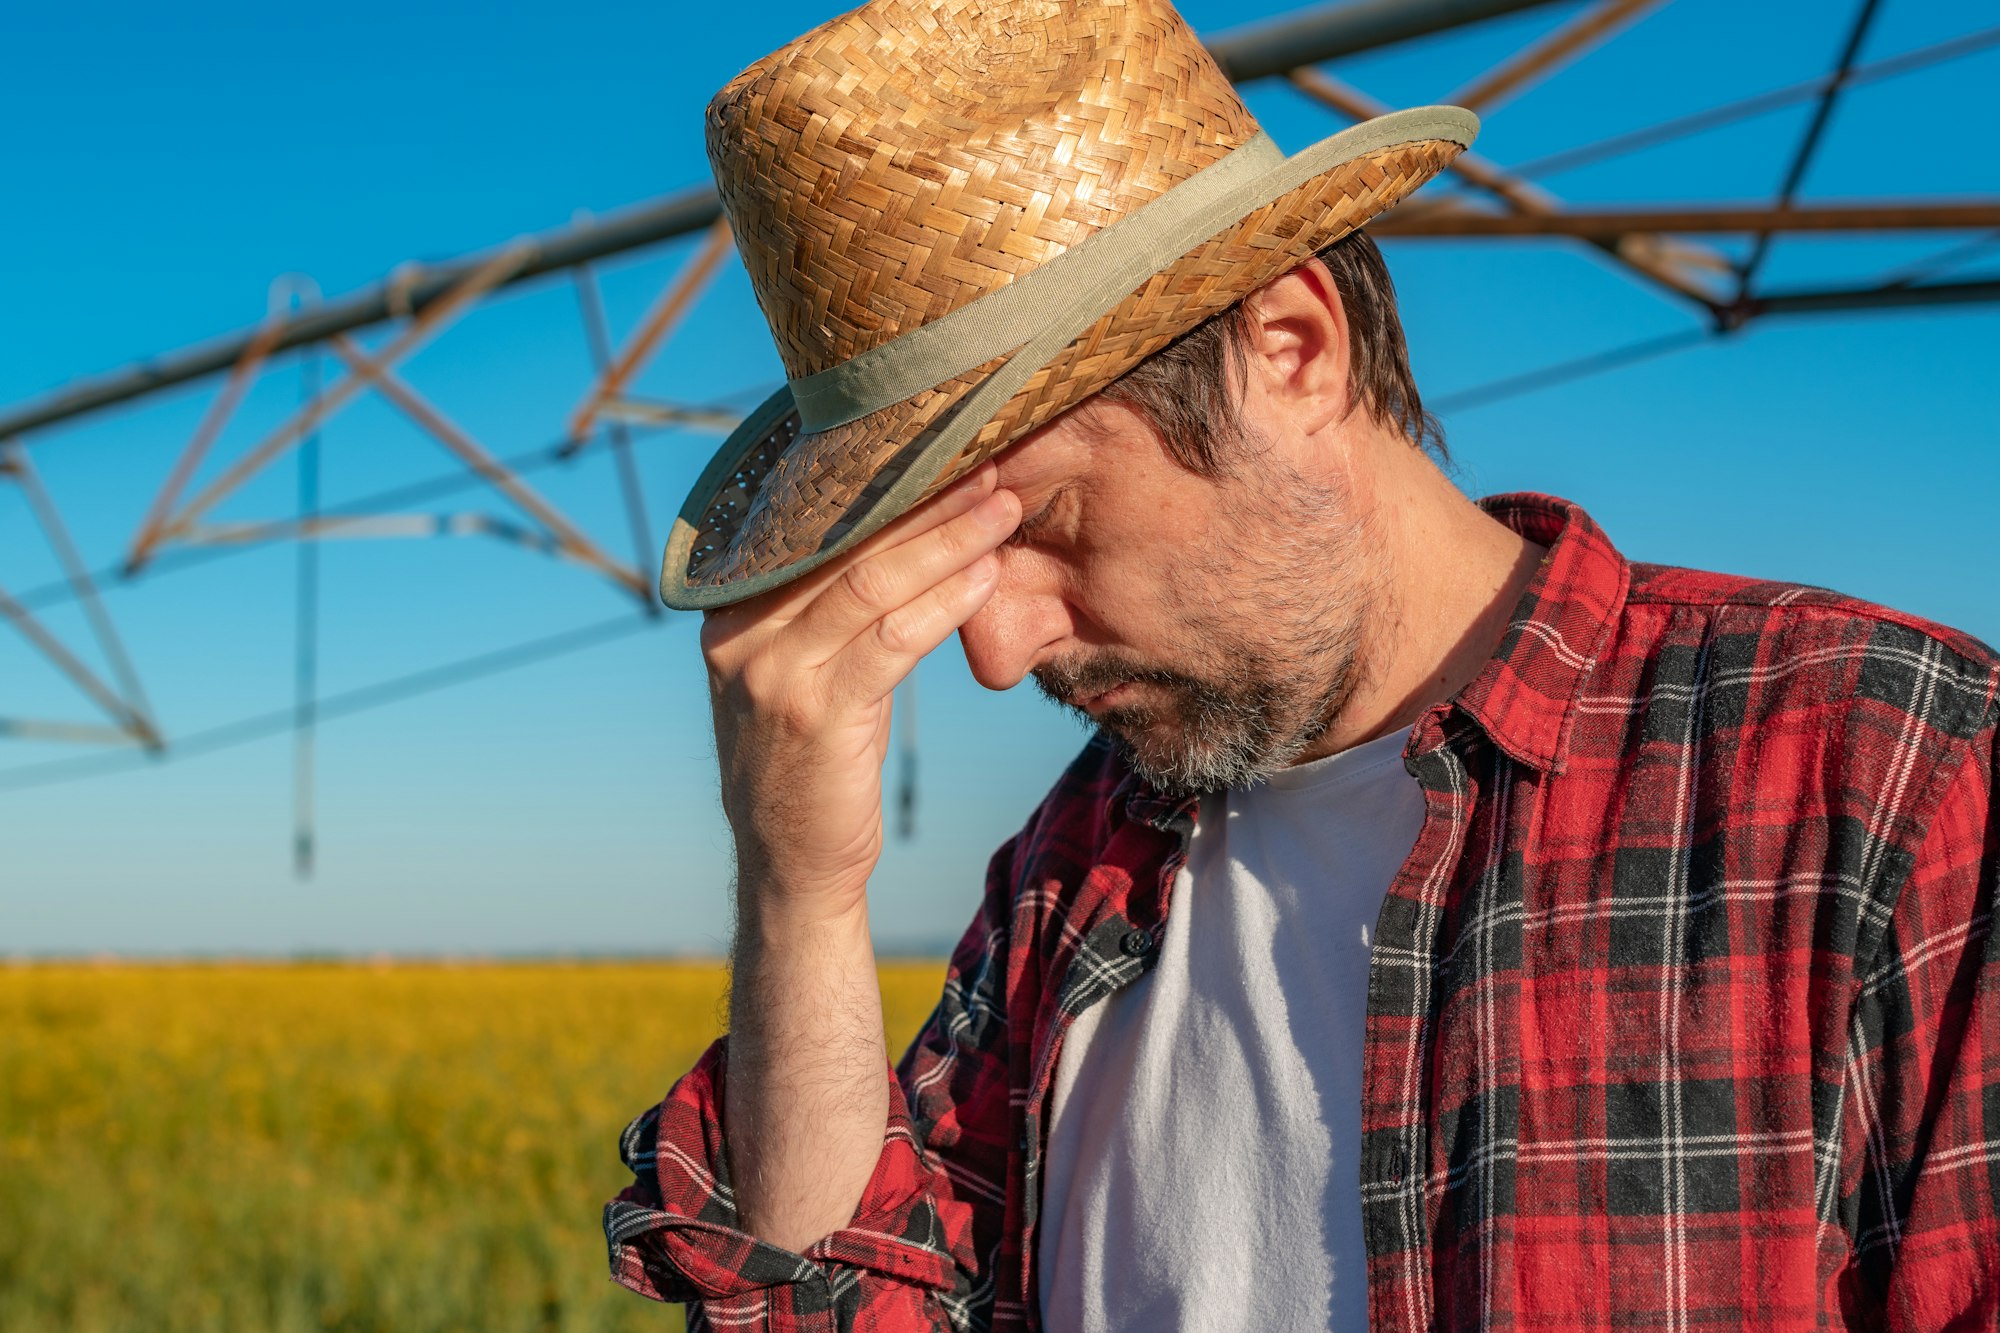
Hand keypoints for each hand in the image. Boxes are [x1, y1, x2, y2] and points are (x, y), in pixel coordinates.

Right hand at [699, 464, 1020, 913]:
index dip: (879, 479)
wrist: (793, 864)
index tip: (941, 445)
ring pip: (870, 583)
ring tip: (1003, 510)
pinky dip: (944, 604)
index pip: (810, 523)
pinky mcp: (815, 715)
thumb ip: (821, 603)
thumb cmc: (812, 758)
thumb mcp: (799, 669)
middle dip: (922, 498)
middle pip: (842, 542)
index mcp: (729, 606)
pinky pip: (890, 641)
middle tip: (987, 461)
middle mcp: (739, 631)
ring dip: (946, 541)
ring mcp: (771, 673)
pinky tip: (987, 579)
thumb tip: (890, 524)